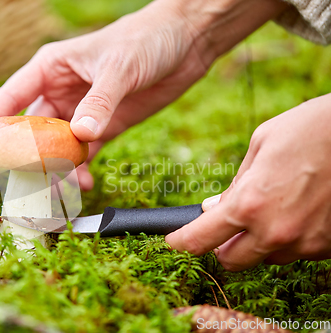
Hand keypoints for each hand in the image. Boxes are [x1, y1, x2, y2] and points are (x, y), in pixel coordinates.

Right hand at [0, 0, 286, 190]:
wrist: (186, 43)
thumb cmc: (146, 39)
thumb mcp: (120, 66)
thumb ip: (100, 101)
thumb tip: (80, 135)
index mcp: (51, 69)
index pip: (10, 101)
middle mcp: (61, 93)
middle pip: (31, 133)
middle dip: (26, 161)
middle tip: (25, 187)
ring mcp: (81, 112)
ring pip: (56, 149)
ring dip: (55, 172)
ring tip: (63, 191)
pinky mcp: (104, 127)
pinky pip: (84, 154)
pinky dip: (81, 171)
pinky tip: (86, 182)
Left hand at [166, 94, 330, 270]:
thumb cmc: (310, 129)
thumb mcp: (260, 146)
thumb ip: (234, 184)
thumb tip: (214, 208)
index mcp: (249, 204)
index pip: (200, 239)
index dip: (180, 242)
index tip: (174, 241)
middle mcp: (275, 232)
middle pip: (231, 260)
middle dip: (220, 246)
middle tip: (222, 227)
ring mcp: (305, 244)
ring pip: (266, 257)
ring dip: (257, 241)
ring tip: (270, 208)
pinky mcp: (329, 247)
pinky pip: (296, 251)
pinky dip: (288, 237)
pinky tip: (296, 210)